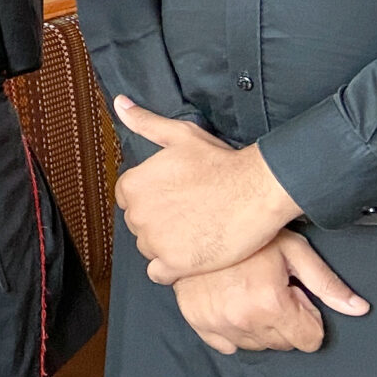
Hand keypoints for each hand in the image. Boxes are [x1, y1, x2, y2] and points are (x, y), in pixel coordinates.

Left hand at [113, 98, 302, 283]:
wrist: (256, 190)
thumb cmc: (220, 162)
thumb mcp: (180, 135)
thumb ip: (145, 123)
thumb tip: (120, 104)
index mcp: (133, 185)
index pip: (128, 200)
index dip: (152, 199)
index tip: (175, 198)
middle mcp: (137, 214)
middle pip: (139, 225)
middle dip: (159, 221)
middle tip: (190, 213)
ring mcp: (155, 241)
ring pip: (149, 249)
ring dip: (167, 244)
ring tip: (196, 231)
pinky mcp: (176, 264)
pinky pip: (159, 273)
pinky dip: (172, 268)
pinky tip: (193, 253)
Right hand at [171, 234, 369, 354]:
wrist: (198, 220)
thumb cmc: (248, 234)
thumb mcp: (295, 250)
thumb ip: (327, 283)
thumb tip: (358, 308)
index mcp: (270, 303)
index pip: (309, 340)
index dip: (307, 315)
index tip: (294, 295)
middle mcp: (243, 319)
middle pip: (285, 345)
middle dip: (286, 321)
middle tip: (272, 289)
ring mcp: (218, 324)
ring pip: (258, 347)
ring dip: (261, 326)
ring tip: (251, 292)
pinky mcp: (198, 323)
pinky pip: (228, 346)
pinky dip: (234, 330)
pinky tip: (232, 303)